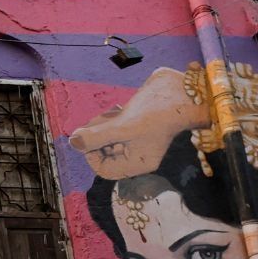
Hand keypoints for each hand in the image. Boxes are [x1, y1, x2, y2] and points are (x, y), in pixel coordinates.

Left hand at [69, 67, 205, 179]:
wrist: (184, 89)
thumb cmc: (158, 113)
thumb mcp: (123, 127)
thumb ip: (96, 137)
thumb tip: (73, 142)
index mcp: (138, 163)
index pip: (104, 170)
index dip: (91, 155)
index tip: (89, 137)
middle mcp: (138, 155)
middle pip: (104, 153)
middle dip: (96, 137)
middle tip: (99, 122)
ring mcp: (137, 139)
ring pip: (107, 139)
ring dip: (102, 125)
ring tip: (112, 114)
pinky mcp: (136, 125)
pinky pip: (115, 127)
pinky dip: (110, 119)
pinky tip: (117, 110)